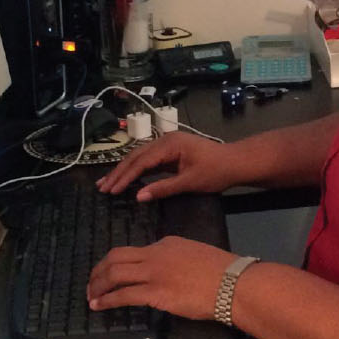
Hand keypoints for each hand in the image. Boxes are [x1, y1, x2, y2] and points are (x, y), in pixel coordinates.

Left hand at [86, 236, 238, 320]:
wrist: (234, 284)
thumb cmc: (224, 273)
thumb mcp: (197, 255)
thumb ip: (179, 260)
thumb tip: (170, 273)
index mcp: (166, 243)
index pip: (135, 251)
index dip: (119, 263)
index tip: (113, 273)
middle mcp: (155, 254)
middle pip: (115, 257)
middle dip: (99, 270)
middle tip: (92, 282)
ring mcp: (153, 273)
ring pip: (114, 274)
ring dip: (98, 285)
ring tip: (91, 296)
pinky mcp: (154, 293)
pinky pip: (123, 295)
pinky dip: (107, 300)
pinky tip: (99, 306)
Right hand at [94, 132, 242, 200]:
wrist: (237, 163)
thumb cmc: (217, 171)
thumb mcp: (190, 182)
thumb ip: (163, 188)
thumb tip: (138, 197)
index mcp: (169, 145)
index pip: (140, 162)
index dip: (124, 177)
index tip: (111, 190)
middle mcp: (164, 141)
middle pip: (135, 157)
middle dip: (118, 173)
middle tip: (102, 187)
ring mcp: (167, 145)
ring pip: (139, 157)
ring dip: (123, 171)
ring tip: (107, 183)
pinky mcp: (170, 152)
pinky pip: (147, 160)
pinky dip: (135, 170)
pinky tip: (125, 178)